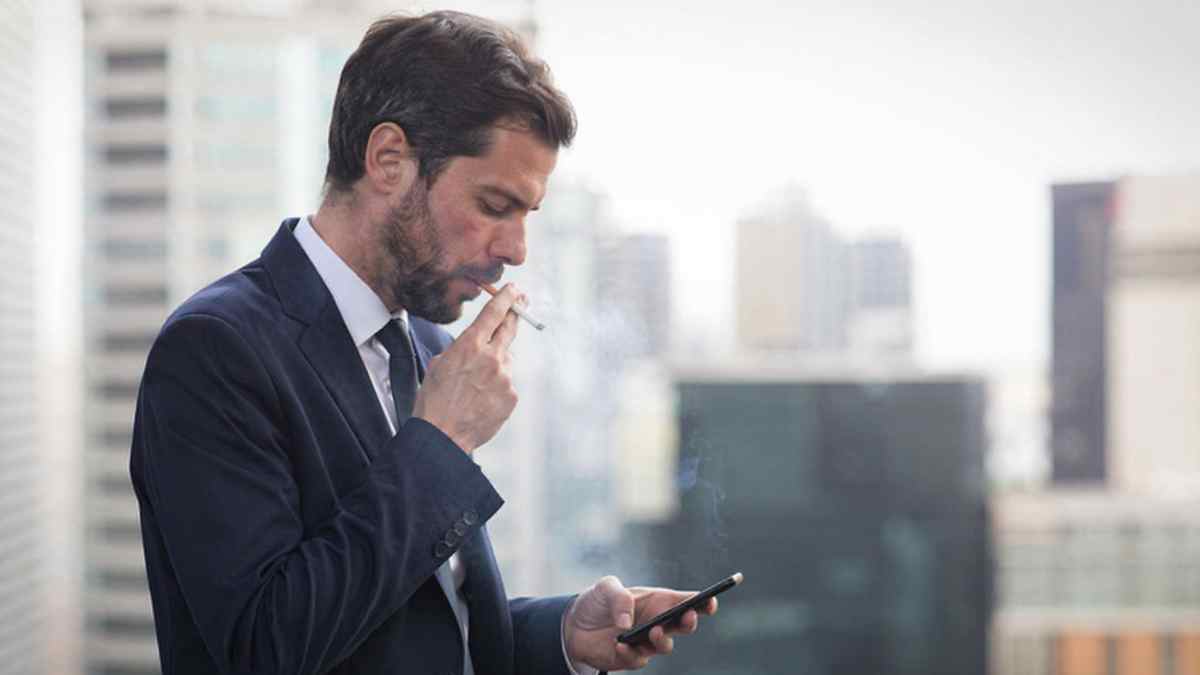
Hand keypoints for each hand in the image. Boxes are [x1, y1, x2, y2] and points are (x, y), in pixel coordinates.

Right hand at [413, 283, 523, 452]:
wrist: (443, 436)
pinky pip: (507, 384)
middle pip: (509, 329)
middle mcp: (491, 357)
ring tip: (475, 386)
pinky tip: (481, 400)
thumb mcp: (439, 365)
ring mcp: (504, 377)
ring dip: (496, 366)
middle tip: (522, 304)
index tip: (515, 290)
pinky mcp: (512, 395)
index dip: (506, 298)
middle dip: (515, 314)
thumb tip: (474, 347)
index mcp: (469, 345)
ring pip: (506, 361)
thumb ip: (461, 350)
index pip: (494, 313)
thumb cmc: (434, 401)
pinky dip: (497, 388)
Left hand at [564, 576, 717, 671]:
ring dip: (663, 639)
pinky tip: (619, 645)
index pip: (686, 601)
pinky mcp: (632, 658)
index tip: (711, 601)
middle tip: (688, 616)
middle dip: (690, 621)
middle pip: (684, 624)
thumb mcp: (605, 588)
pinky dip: (630, 653)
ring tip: (653, 631)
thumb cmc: (597, 602)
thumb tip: (628, 623)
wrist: (574, 627)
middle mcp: (658, 622)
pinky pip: (638, 659)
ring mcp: (646, 642)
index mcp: (657, 600)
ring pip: (666, 645)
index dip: (703, 601)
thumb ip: (619, 599)